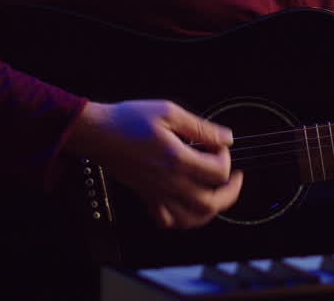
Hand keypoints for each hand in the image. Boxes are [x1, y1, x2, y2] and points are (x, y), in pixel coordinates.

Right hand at [65, 99, 243, 228]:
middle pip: (212, 202)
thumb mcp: (169, 112)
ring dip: (212, 209)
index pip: (219, 172)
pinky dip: (183, 219)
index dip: (226, 158)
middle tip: (235, 178)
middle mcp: (169, 182)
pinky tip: (188, 205)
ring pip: (193, 218)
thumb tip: (226, 137)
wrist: (98, 133)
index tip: (219, 146)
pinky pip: (168, 221)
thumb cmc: (128, 119)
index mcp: (177, 159)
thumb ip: (200, 127)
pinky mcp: (147, 197)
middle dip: (231, 191)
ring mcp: (158, 193)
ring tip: (218, 195)